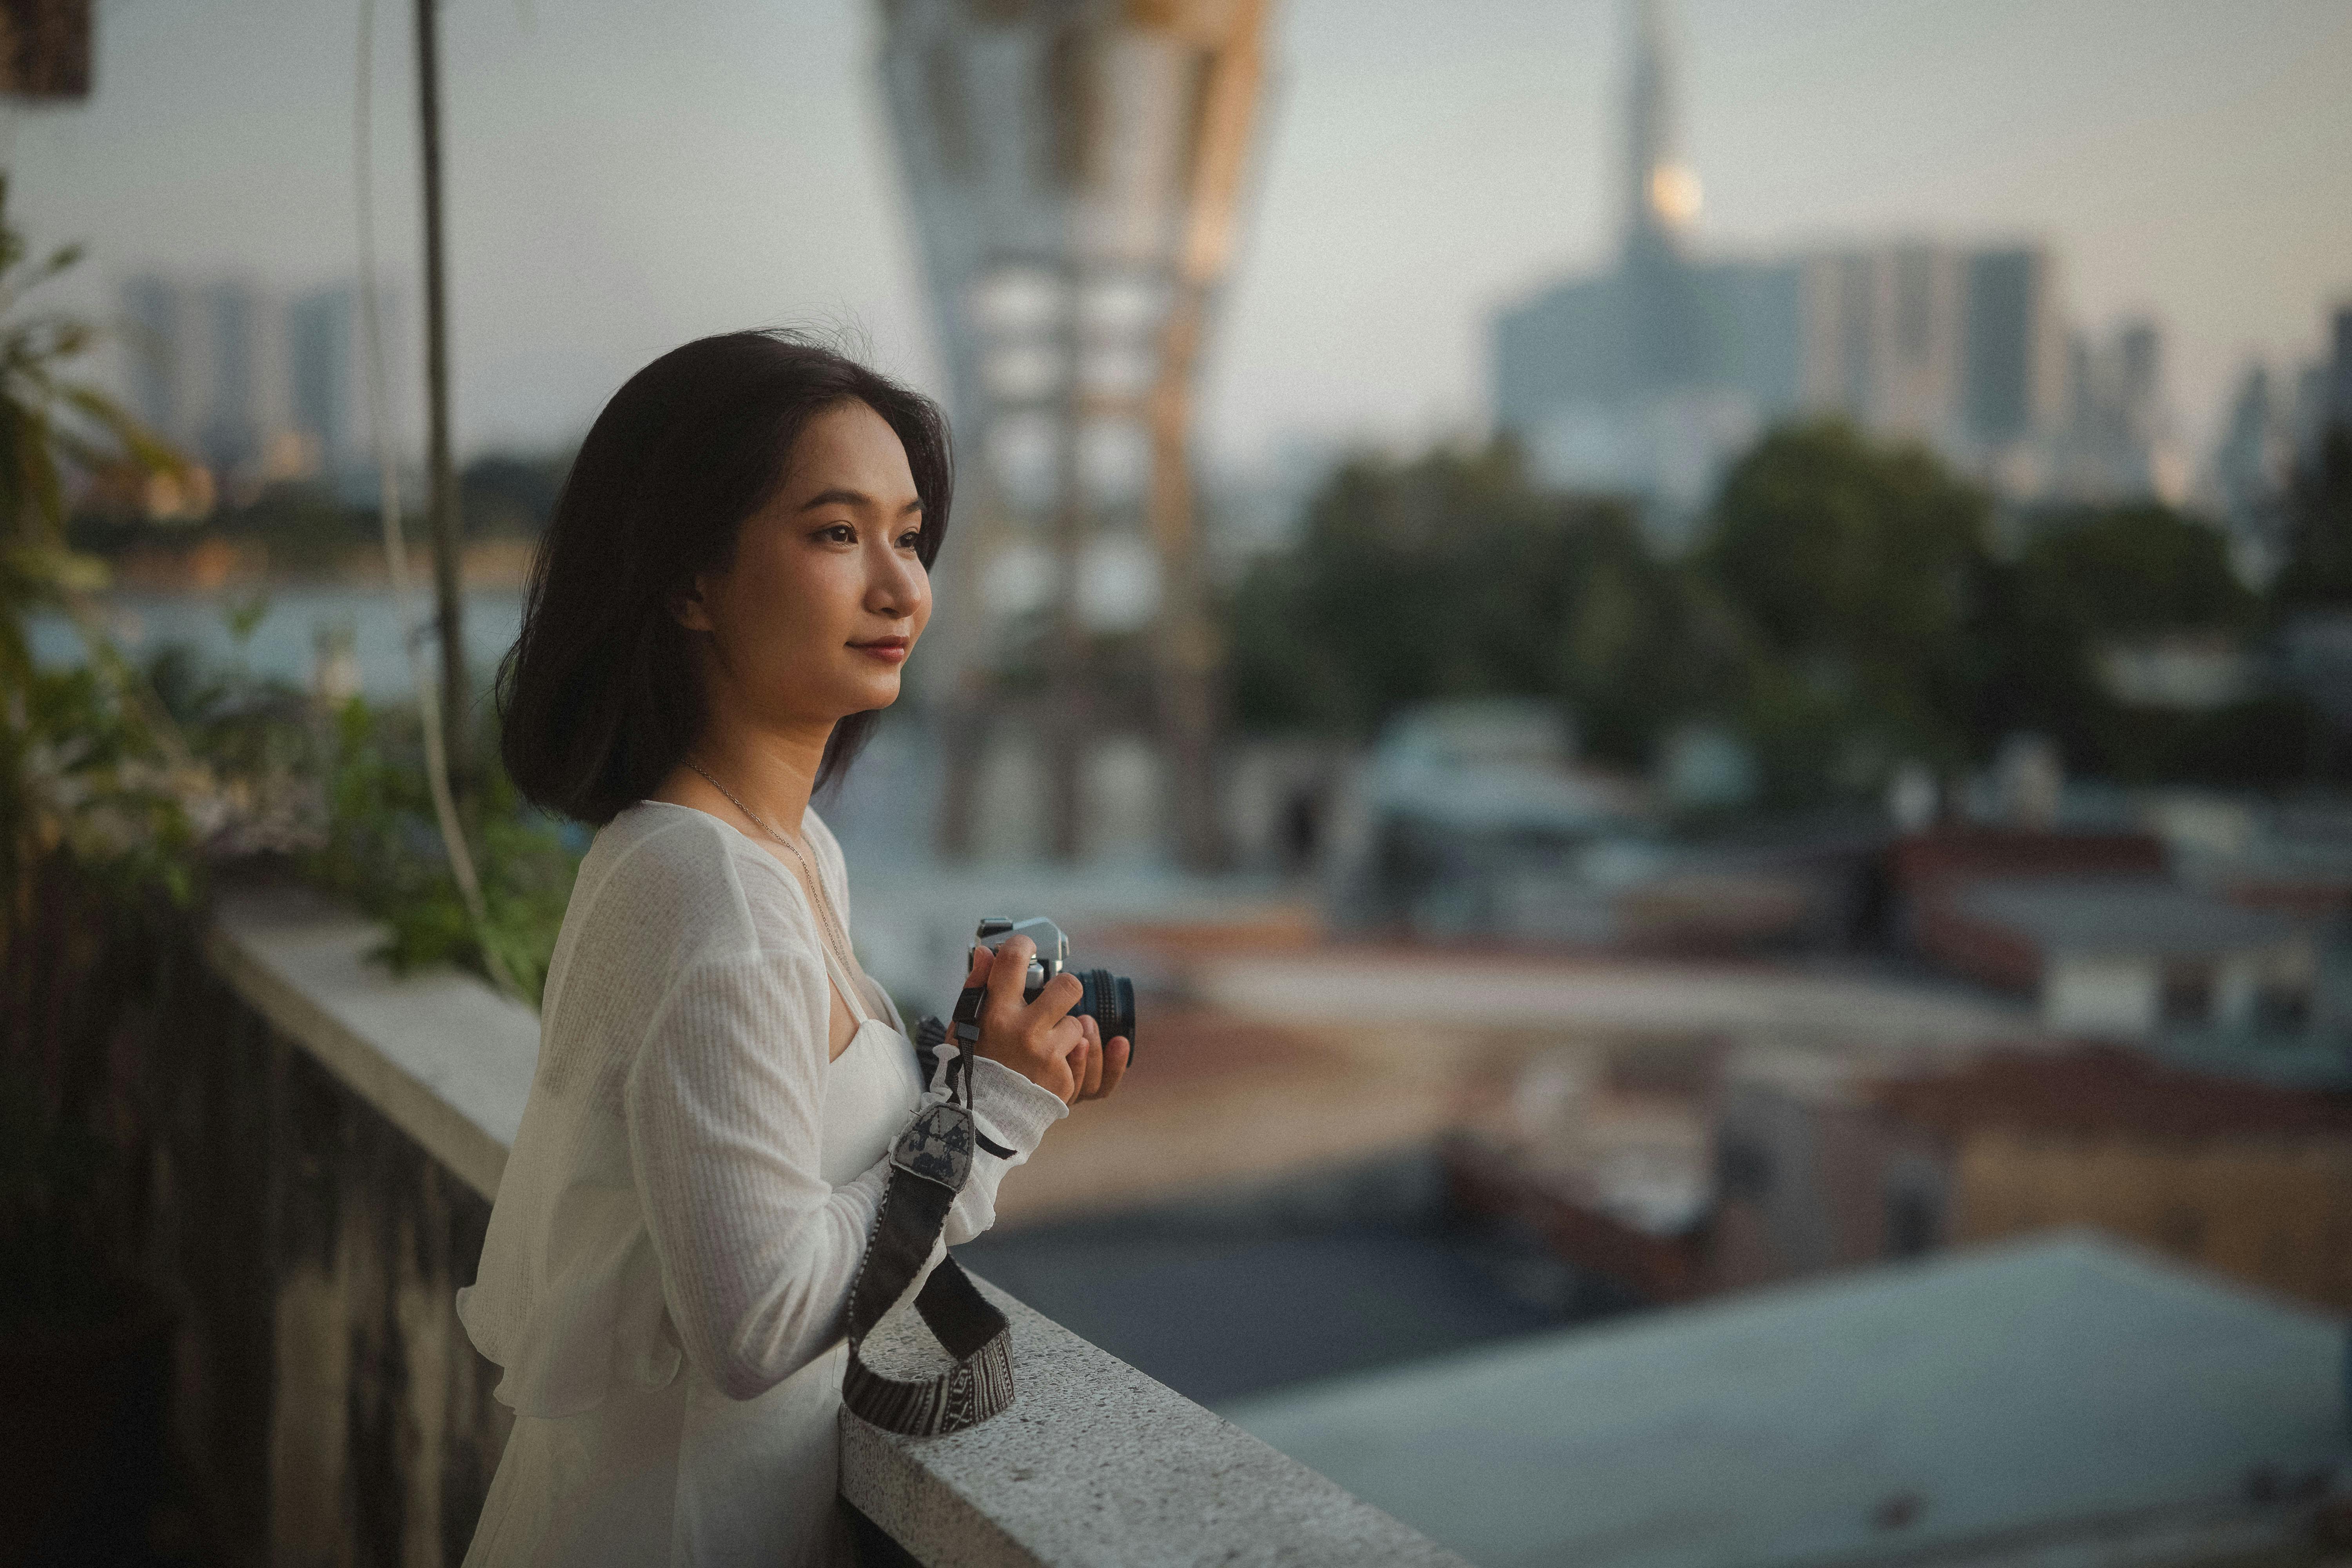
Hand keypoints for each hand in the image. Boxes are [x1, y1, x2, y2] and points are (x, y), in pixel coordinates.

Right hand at [964, 937, 1130, 1106]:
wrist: (982, 1125)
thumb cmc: (970, 1072)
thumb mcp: (963, 1029)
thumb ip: (976, 988)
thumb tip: (986, 953)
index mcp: (996, 1016)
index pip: (1013, 962)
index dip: (1022, 945)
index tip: (1025, 946)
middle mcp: (1026, 1032)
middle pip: (1068, 987)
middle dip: (1066, 987)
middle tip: (1056, 997)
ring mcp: (1048, 1056)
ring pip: (1076, 1025)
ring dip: (1064, 1034)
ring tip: (1041, 1048)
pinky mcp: (1064, 1079)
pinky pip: (1077, 1056)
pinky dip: (1066, 1062)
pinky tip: (1043, 1071)